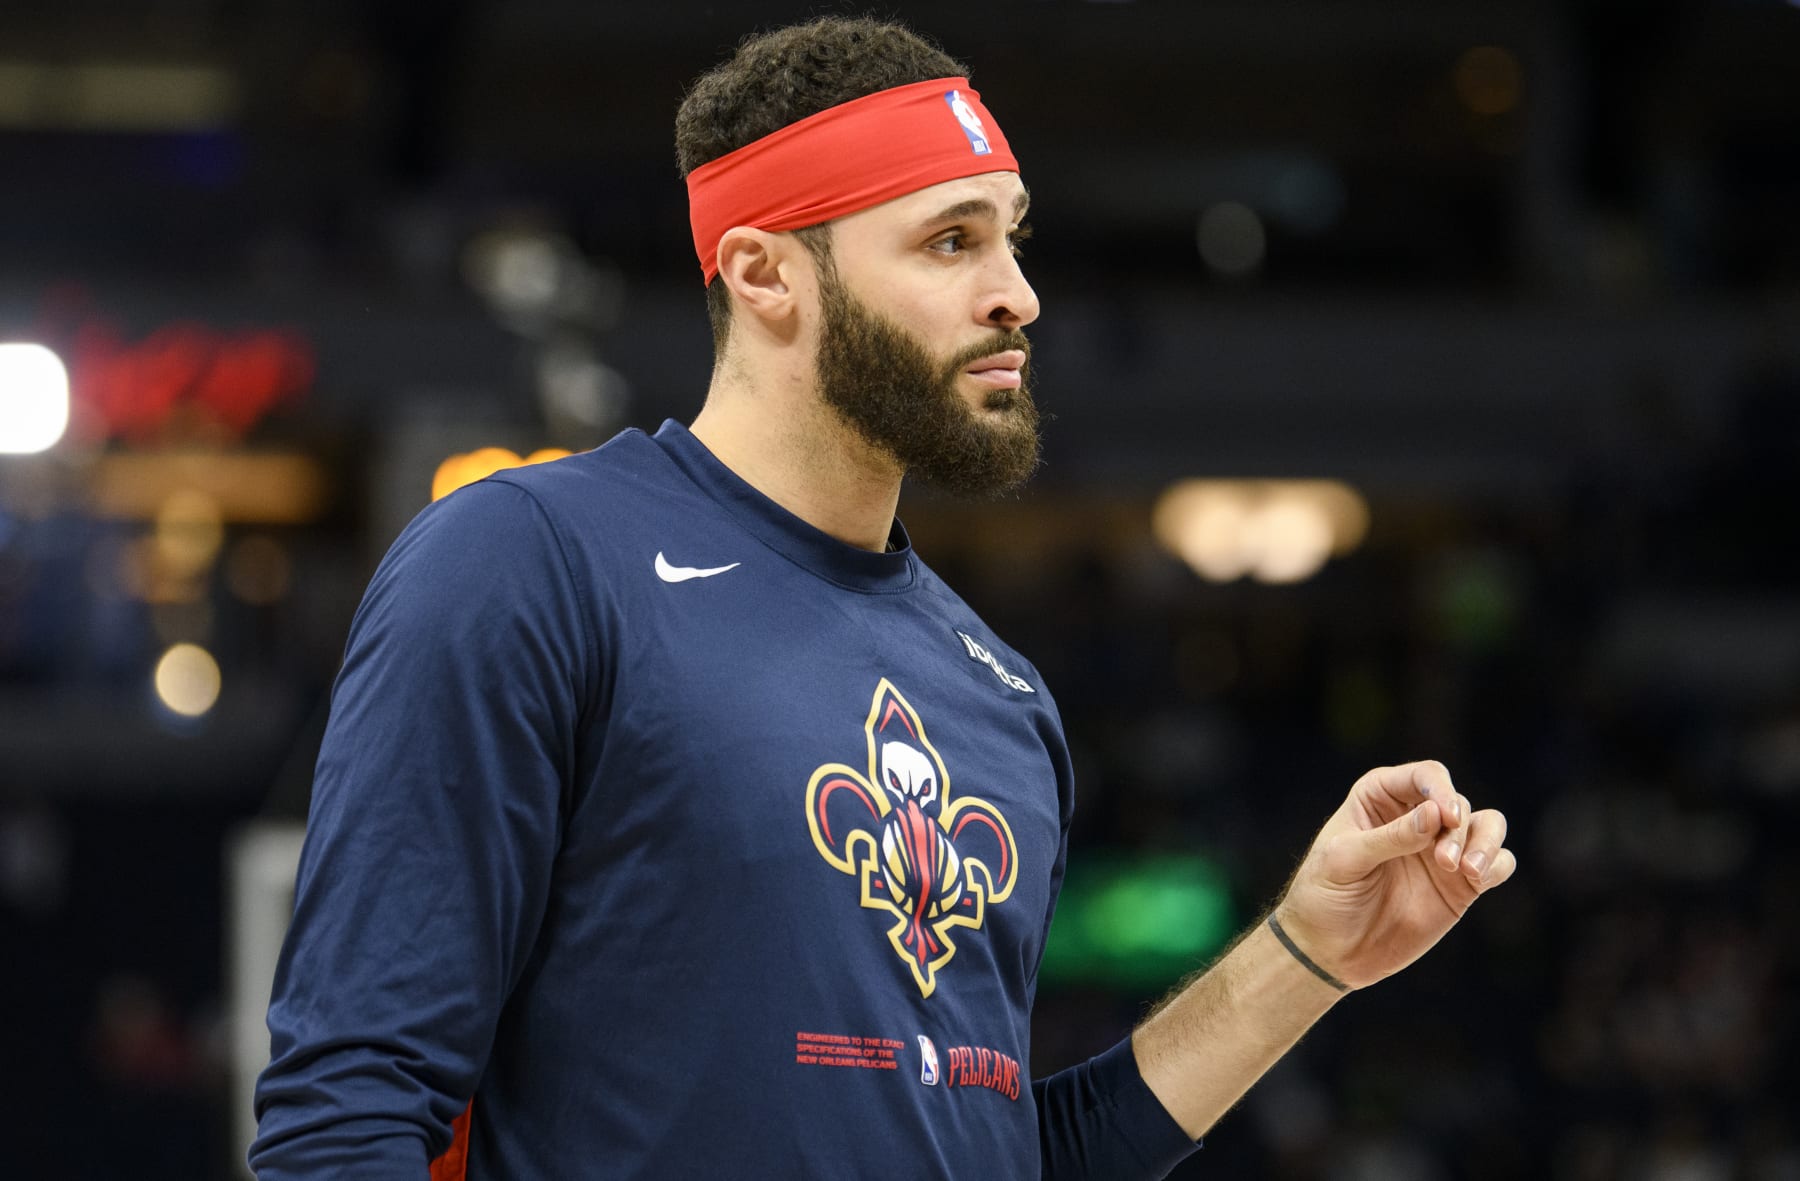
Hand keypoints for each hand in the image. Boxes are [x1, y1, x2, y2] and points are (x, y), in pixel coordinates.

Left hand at [1273, 760, 1515, 989]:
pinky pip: (1498, 864)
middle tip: (1444, 862)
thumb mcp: (1344, 861)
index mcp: (1381, 797)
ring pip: (1488, 825)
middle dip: (1458, 828)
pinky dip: (1497, 865)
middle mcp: (1417, 817)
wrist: (1330, 950)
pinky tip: (1477, 880)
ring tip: (1470, 872)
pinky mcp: (1461, 885)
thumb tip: (1434, 814)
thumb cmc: (1324, 895)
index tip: (1445, 816)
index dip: (1440, 788)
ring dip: (1486, 842)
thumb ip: (1389, 837)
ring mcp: (1441, 850)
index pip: (1424, 776)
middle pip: (1458, 803)